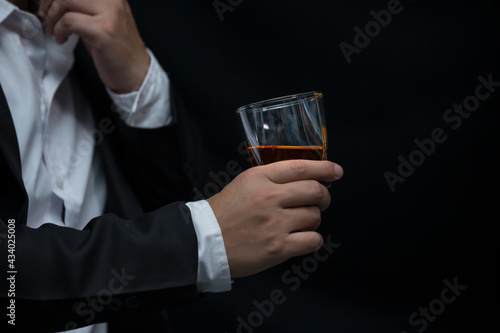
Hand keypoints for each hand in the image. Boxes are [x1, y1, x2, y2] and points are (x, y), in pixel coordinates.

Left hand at [39, 0, 149, 92]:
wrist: (136, 73)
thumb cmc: (118, 51)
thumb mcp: (103, 21)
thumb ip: (85, 9)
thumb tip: (58, 2)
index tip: (48, 4)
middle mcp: (113, 1)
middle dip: (51, 2)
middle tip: (46, 17)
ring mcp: (110, 15)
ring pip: (67, 0)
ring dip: (53, 17)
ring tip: (55, 31)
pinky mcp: (104, 31)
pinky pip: (69, 21)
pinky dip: (59, 30)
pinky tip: (62, 39)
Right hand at [207, 160, 342, 277]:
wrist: (204, 243)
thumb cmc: (223, 213)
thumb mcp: (243, 184)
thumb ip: (270, 179)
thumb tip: (301, 180)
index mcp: (259, 178)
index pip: (300, 167)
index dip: (324, 168)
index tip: (336, 171)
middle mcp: (270, 197)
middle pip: (314, 191)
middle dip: (324, 196)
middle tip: (321, 201)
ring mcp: (275, 223)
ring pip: (315, 216)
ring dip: (313, 219)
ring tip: (301, 222)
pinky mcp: (278, 248)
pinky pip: (312, 240)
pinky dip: (312, 239)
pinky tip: (302, 239)